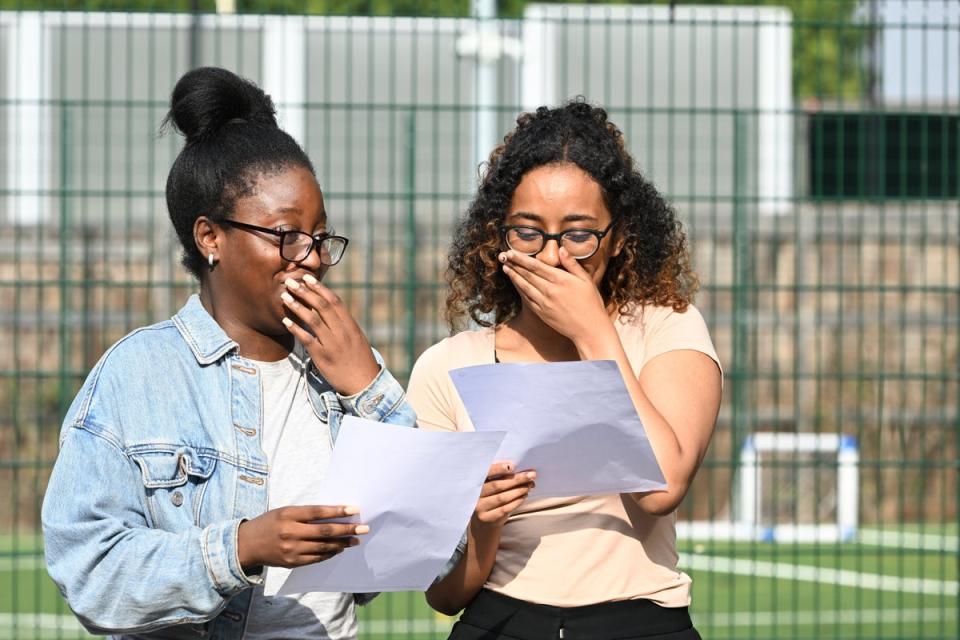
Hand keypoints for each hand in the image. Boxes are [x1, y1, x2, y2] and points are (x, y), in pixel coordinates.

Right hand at [237, 505, 367, 570]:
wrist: (246, 544)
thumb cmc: (269, 523)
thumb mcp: (285, 512)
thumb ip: (306, 514)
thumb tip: (334, 515)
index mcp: (288, 514)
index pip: (318, 512)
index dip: (338, 511)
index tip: (355, 509)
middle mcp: (290, 532)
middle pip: (324, 531)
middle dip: (347, 529)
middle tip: (363, 528)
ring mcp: (291, 549)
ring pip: (323, 547)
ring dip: (342, 543)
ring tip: (355, 540)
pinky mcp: (291, 562)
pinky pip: (316, 558)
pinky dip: (330, 553)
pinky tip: (339, 548)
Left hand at [280, 274, 380, 394]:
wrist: (364, 384)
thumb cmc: (360, 361)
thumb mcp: (356, 339)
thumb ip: (344, 325)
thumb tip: (330, 310)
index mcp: (351, 326)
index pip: (335, 301)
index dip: (320, 288)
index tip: (308, 278)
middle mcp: (342, 332)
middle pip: (322, 306)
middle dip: (305, 292)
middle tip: (291, 282)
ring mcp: (332, 345)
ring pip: (313, 320)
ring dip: (297, 306)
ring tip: (284, 297)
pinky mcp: (323, 357)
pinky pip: (307, 339)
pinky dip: (295, 329)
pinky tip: (285, 321)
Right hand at [472, 462, 535, 530]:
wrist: (483, 523)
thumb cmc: (489, 498)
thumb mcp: (489, 485)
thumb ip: (498, 477)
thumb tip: (519, 469)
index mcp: (474, 482)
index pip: (485, 473)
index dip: (497, 469)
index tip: (511, 466)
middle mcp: (475, 495)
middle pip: (497, 486)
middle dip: (516, 479)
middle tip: (531, 475)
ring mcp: (480, 508)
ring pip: (502, 497)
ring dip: (519, 490)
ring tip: (530, 485)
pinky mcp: (488, 518)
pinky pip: (505, 508)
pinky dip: (517, 501)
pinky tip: (524, 495)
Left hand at [499, 248, 611, 344]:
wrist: (589, 329)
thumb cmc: (590, 302)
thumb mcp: (586, 280)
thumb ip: (572, 264)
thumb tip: (561, 248)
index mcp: (560, 279)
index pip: (536, 266)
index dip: (521, 258)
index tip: (511, 252)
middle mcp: (549, 290)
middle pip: (527, 274)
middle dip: (514, 264)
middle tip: (503, 256)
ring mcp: (544, 302)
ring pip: (524, 286)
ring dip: (513, 276)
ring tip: (505, 267)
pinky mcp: (541, 313)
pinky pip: (526, 298)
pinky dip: (519, 289)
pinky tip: (514, 283)